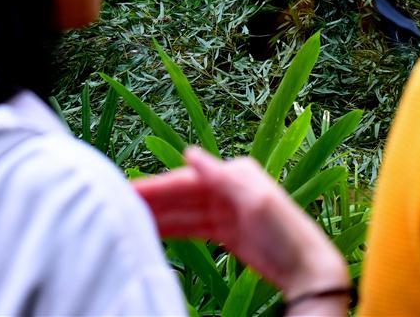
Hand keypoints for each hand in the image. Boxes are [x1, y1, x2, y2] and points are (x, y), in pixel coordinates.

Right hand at [132, 147, 349, 305]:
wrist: (305, 267)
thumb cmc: (285, 232)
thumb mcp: (255, 200)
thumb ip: (221, 176)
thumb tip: (190, 152)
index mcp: (236, 174)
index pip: (187, 179)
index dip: (158, 186)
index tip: (128, 190)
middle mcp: (230, 187)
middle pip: (182, 194)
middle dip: (152, 200)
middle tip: (114, 205)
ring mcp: (227, 210)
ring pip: (184, 211)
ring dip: (158, 215)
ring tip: (125, 220)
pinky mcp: (227, 231)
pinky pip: (192, 226)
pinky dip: (173, 228)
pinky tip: (152, 230)